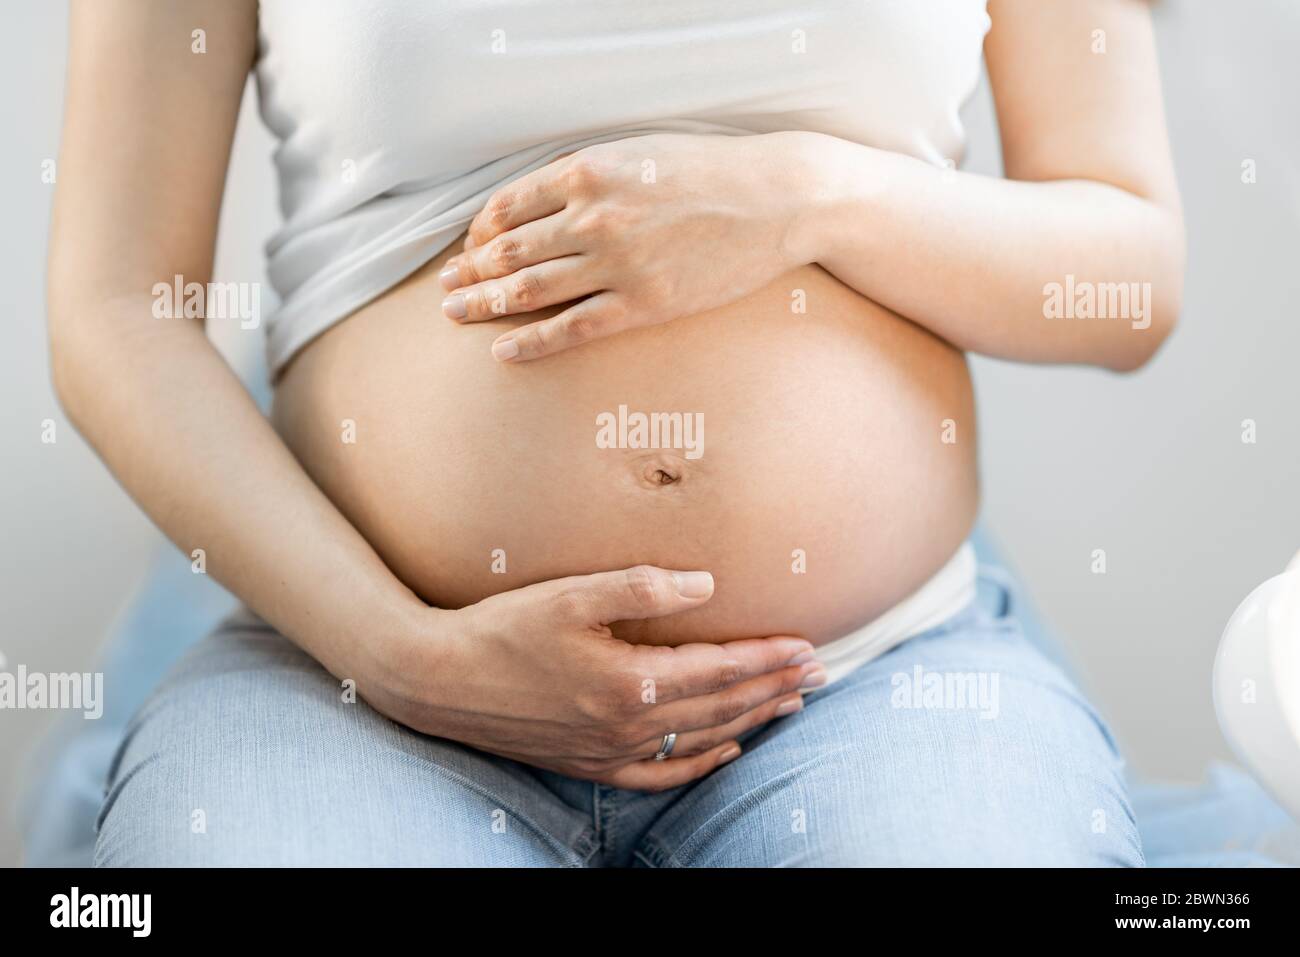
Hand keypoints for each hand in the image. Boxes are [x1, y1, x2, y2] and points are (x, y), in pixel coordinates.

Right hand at [364, 565, 824, 790]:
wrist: (439, 682)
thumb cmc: (503, 629)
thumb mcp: (572, 594)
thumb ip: (644, 587)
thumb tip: (707, 585)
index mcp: (631, 679)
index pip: (720, 668)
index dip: (767, 656)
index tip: (808, 645)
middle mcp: (629, 723)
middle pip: (722, 706)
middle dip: (774, 688)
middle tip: (821, 674)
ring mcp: (611, 750)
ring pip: (702, 738)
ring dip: (752, 719)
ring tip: (790, 704)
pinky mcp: (590, 764)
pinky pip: (662, 772)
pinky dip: (701, 763)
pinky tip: (727, 752)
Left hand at [439, 132, 817, 360]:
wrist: (778, 198)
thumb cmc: (712, 170)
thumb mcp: (640, 150)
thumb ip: (589, 172)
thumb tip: (544, 199)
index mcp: (587, 171)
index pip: (508, 206)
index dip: (479, 231)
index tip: (469, 247)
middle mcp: (592, 216)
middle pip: (508, 250)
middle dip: (469, 270)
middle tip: (446, 287)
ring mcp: (616, 263)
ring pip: (529, 289)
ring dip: (484, 303)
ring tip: (455, 313)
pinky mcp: (642, 304)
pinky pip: (571, 328)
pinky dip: (530, 342)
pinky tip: (504, 350)